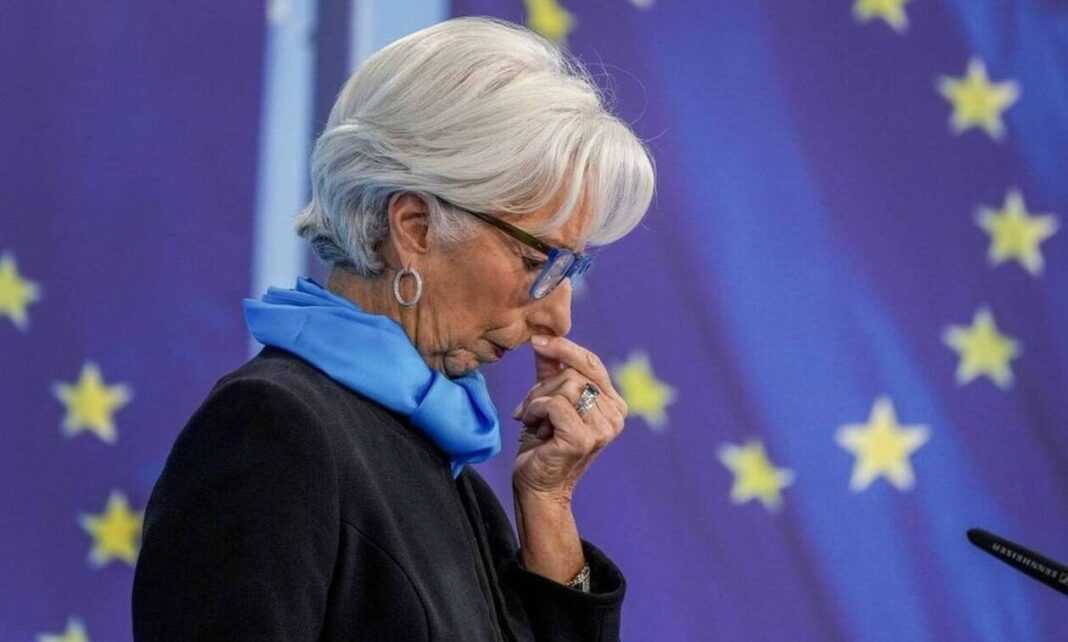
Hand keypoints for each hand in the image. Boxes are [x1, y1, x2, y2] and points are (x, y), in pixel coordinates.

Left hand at [511, 335, 628, 501]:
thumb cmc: (543, 444)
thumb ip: (551, 370)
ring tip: (532, 419)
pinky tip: (532, 427)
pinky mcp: (584, 439)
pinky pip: (555, 405)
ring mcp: (603, 429)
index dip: (565, 348)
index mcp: (614, 404)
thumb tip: (544, 336)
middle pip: (575, 374)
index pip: (592, 363)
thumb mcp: (548, 400)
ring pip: (566, 387)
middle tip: (528, 407)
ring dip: (538, 400)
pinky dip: (536, 411)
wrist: (537, 485)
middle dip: (544, 386)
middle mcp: (616, 416)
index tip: (536, 340)